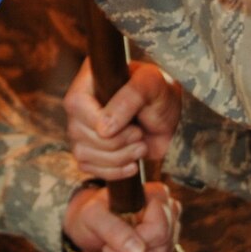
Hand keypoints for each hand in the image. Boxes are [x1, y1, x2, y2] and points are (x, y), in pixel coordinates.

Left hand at [62, 179, 181, 251]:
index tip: (109, 245)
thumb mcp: (93, 216)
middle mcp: (170, 216)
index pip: (159, 232)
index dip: (135, 245)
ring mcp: (171, 239)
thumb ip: (113, 229)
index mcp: (157, 197)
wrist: (89, 228)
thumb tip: (138, 251)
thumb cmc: (90, 215)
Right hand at [65, 58, 180, 178]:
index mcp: (91, 80)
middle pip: (78, 132)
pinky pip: (88, 168)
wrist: (174, 120)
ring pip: (82, 153)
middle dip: (114, 142)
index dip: (96, 120)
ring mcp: (84, 129)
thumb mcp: (152, 84)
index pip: (76, 103)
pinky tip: (133, 164)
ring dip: (117, 157)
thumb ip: (129, 98)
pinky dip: (113, 171)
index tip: (126, 126)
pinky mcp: (91, 151)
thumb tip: (103, 129)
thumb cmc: (162, 94)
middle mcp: (83, 105)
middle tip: (139, 134)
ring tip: (141, 146)